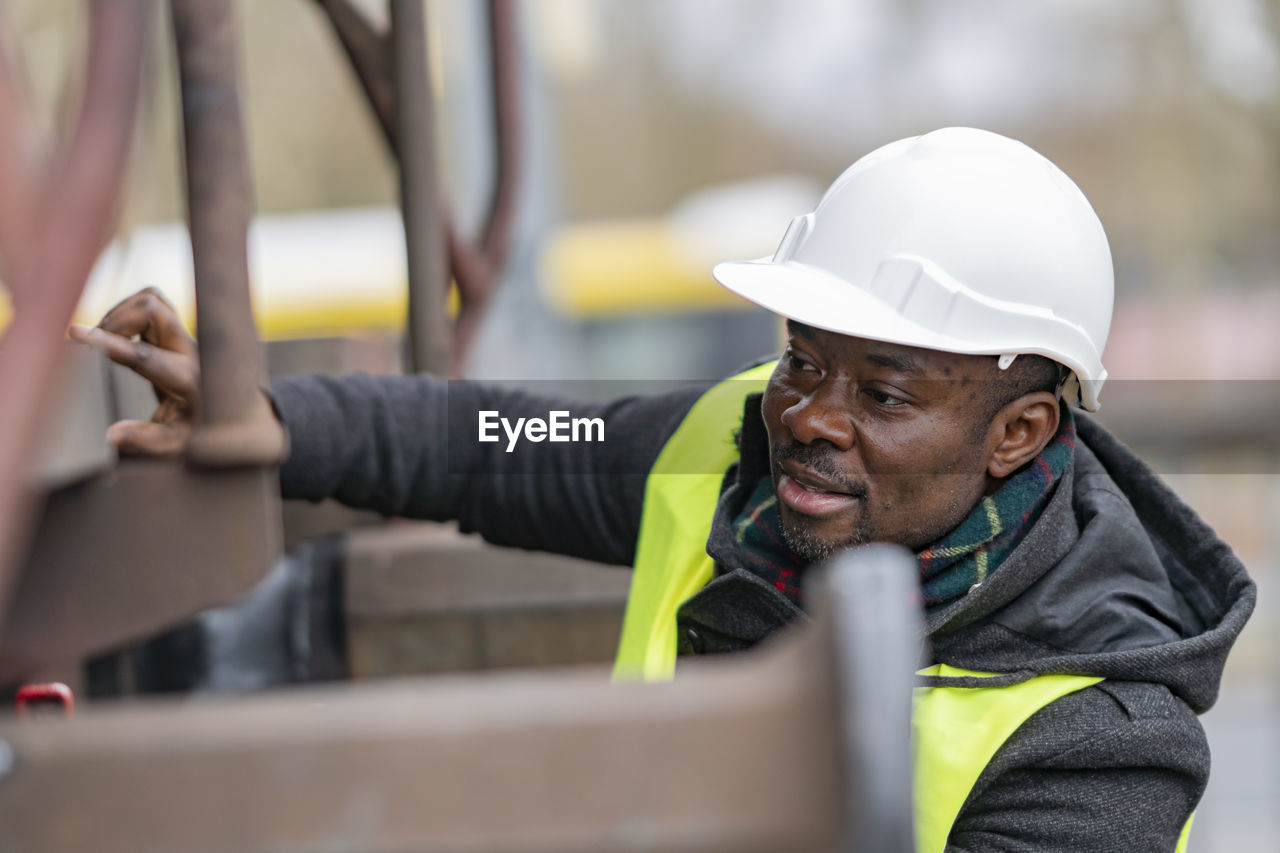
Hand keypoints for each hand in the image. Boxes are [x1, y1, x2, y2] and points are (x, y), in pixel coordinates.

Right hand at [69, 287, 199, 457]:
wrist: (230, 418)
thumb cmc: (201, 431)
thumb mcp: (176, 445)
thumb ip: (146, 440)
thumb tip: (112, 436)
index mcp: (189, 380)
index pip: (146, 357)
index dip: (111, 344)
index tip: (76, 334)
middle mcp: (191, 351)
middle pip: (153, 309)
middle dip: (115, 320)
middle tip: (92, 344)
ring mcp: (185, 337)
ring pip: (152, 300)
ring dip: (121, 313)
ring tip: (102, 339)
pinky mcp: (178, 331)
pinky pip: (152, 305)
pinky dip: (128, 311)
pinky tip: (116, 334)